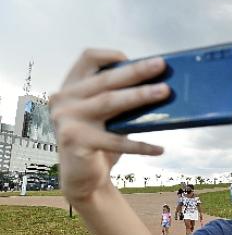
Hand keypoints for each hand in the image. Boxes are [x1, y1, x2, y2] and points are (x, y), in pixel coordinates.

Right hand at [49, 49, 169, 201]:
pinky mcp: (75, 140)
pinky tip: (159, 148)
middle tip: (162, 66)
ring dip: (140, 95)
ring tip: (165, 92)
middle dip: (136, 71)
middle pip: (106, 79)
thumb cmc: (100, 142)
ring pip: (110, 102)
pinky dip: (140, 145)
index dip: (112, 56)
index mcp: (71, 87)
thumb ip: (121, 99)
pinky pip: (114, 140)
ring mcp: (66, 119)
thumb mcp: (108, 116)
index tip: (138, 60)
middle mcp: (64, 99)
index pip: (88, 58)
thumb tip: (160, 85)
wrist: (83, 179)